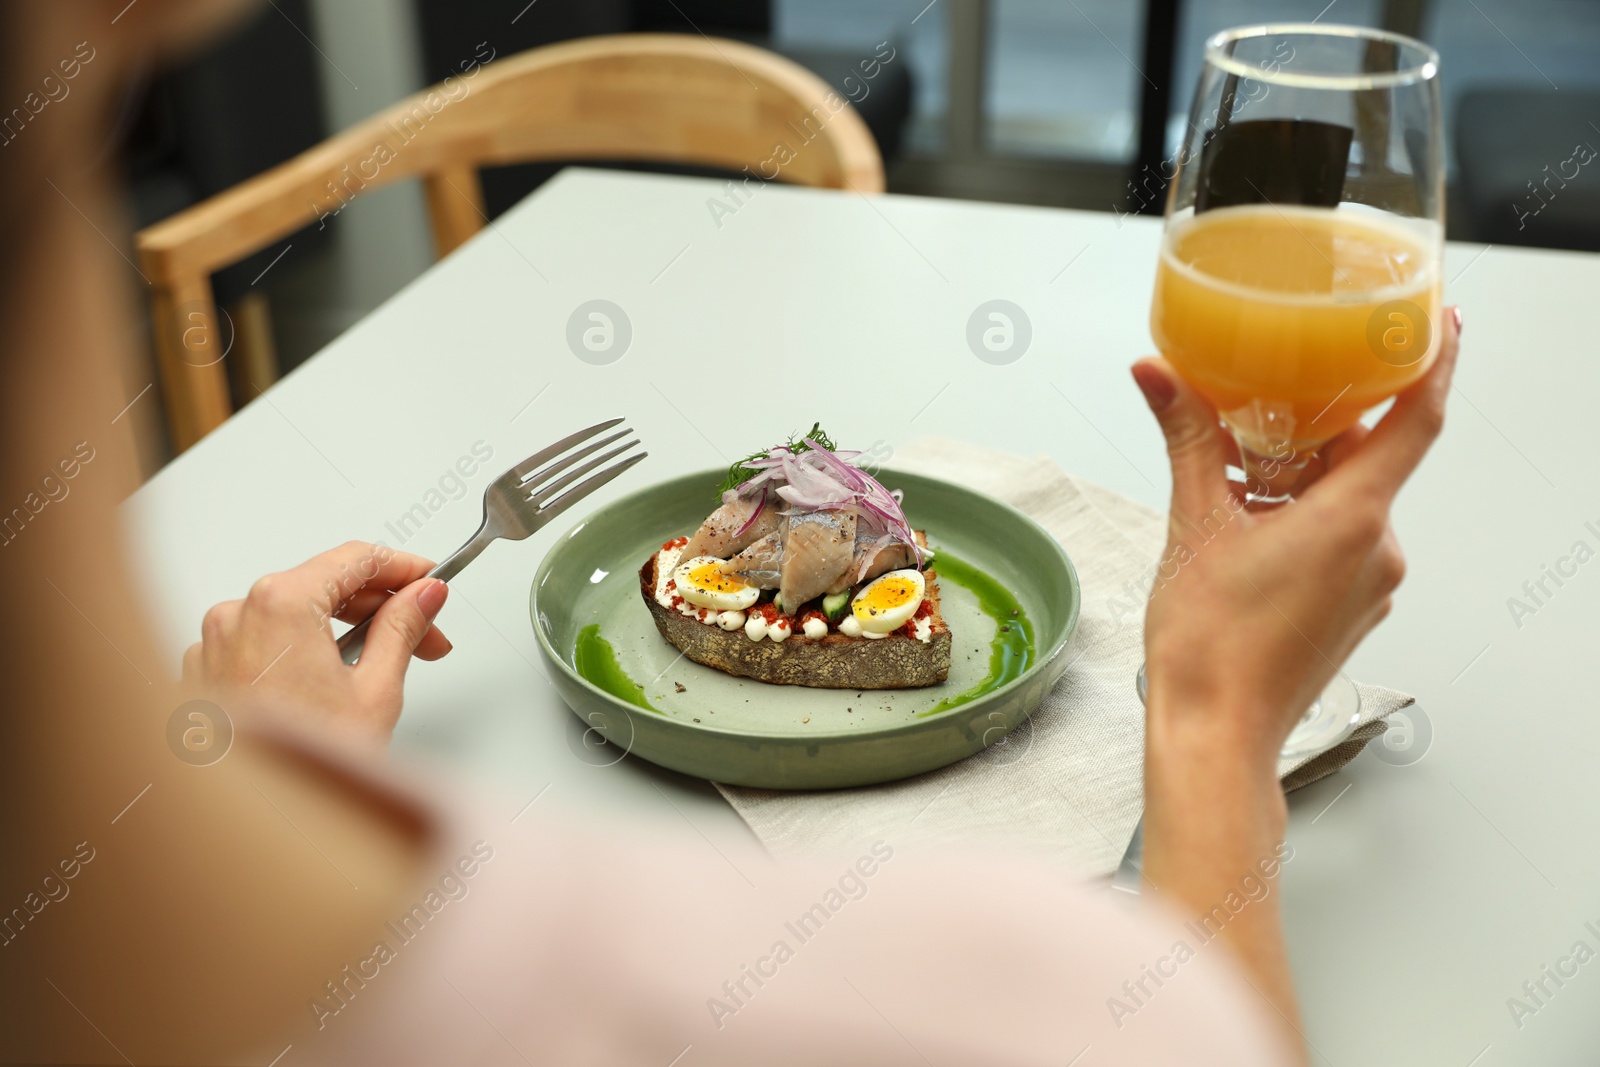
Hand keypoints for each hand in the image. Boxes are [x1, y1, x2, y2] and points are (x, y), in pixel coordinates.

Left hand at [183, 541, 451, 748]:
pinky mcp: (201, 676)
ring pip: (290, 615)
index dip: (404, 568)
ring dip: (338, 632)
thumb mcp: (376, 691)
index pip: (355, 558)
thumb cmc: (297, 771)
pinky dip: (297, 653)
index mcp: (279, 604)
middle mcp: (235, 616)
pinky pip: (260, 645)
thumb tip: (423, 595)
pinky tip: (329, 687)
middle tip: (425, 637)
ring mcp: (211, 647)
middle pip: (322, 585)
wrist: (247, 833)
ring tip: (379, 671)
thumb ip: (403, 628)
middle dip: (379, 608)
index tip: (429, 581)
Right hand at [1132, 310, 1457, 1054]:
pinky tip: (1249, 523)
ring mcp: (1369, 585)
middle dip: (1324, 426)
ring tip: (1241, 472)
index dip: (1434, 362)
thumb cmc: (1209, 649)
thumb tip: (1160, 377)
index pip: (1417, 420)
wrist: (1215, 735)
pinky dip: (1303, 519)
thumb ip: (1187, 440)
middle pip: (1370, 459)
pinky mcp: (1351, 611)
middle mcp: (1378, 550)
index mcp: (1352, 519)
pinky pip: (1341, 542)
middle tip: (1278, 395)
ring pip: (1349, 503)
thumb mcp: (1192, 525)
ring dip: (1303, 478)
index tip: (1440, 320)